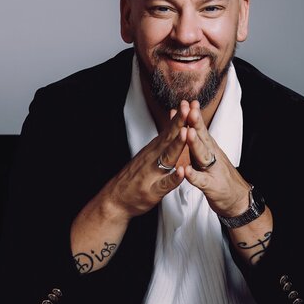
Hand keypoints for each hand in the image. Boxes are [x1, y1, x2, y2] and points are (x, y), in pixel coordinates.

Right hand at [106, 100, 189, 219]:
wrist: (114, 199)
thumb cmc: (136, 176)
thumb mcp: (149, 154)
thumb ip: (162, 141)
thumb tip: (173, 122)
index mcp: (155, 149)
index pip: (169, 130)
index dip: (179, 117)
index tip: (188, 103)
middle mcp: (153, 158)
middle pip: (169, 138)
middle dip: (180, 123)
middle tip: (188, 108)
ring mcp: (152, 174)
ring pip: (167, 157)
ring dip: (177, 145)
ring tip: (186, 132)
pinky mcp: (152, 191)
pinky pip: (164, 184)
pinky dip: (173, 178)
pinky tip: (181, 172)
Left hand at [184, 101, 250, 216]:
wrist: (238, 199)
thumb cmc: (219, 175)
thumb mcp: (209, 154)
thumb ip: (199, 140)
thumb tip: (189, 121)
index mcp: (209, 147)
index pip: (200, 128)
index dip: (193, 115)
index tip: (186, 102)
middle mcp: (212, 155)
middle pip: (203, 136)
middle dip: (195, 122)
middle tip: (189, 108)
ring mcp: (213, 170)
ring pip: (203, 155)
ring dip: (195, 144)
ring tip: (188, 132)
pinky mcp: (212, 186)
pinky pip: (201, 180)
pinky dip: (193, 176)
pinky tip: (186, 171)